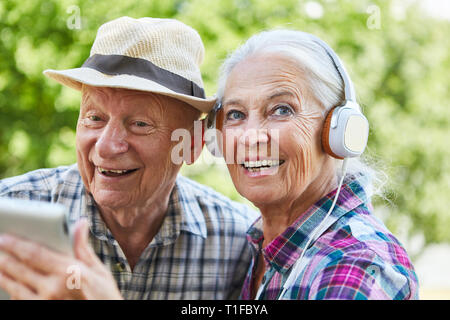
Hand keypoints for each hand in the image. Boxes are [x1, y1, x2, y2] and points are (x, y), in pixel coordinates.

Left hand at [0, 219, 122, 299]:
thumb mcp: (98, 270)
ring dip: (3, 274)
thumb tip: (80, 224)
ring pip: (14, 287)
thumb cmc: (103, 297)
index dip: (16, 244)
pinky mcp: (39, 311)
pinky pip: (19, 301)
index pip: (35, 254)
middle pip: (19, 269)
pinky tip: (9, 284)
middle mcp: (53, 289)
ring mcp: (44, 303)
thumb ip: (83, 247)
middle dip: (5, 257)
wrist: (106, 316)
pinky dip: (11, 291)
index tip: (5, 237)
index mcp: (69, 272)